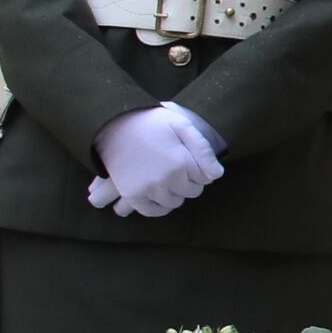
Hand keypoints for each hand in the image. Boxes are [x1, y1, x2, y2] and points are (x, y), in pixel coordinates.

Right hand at [92, 105, 224, 217]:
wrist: (113, 122)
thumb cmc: (150, 121)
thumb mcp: (181, 124)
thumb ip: (203, 149)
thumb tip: (217, 175)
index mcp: (182, 162)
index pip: (205, 179)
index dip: (199, 170)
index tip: (189, 160)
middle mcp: (167, 179)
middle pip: (191, 192)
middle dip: (189, 182)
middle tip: (178, 169)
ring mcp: (149, 188)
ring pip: (174, 202)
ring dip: (175, 194)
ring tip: (168, 179)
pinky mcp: (132, 194)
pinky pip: (152, 211)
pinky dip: (159, 208)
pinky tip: (159, 197)